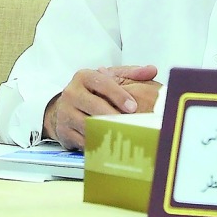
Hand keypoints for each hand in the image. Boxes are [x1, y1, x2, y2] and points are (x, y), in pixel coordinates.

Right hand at [44, 65, 159, 150]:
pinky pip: (84, 140)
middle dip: (115, 116)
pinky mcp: (64, 131)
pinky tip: (111, 145)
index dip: (119, 95)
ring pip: (89, 125)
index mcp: (84, 77)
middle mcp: (72, 93)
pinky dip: (99, 144)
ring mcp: (66, 113)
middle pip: (95, 106)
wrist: (65, 108)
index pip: (102, 83)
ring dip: (107, 131)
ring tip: (123, 135)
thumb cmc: (92, 93)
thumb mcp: (109, 79)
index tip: (133, 106)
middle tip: (131, 124)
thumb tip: (151, 70)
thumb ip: (131, 74)